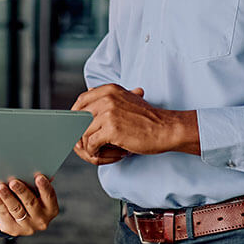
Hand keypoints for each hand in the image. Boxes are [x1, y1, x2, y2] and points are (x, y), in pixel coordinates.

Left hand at [0, 173, 59, 236]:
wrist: (13, 218)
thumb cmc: (27, 199)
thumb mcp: (35, 193)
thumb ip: (37, 184)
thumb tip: (38, 167)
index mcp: (51, 209)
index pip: (50, 196)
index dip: (44, 186)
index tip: (39, 177)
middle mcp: (42, 220)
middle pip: (31, 203)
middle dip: (22, 191)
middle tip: (13, 182)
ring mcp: (27, 227)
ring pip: (16, 209)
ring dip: (8, 197)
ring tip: (1, 187)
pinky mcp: (13, 229)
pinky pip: (5, 214)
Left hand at [71, 85, 198, 164]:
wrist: (166, 129)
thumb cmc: (148, 118)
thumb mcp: (128, 99)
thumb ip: (108, 97)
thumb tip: (89, 91)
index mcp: (109, 90)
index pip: (81, 101)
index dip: (76, 115)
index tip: (79, 127)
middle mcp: (107, 98)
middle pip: (78, 118)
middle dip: (79, 134)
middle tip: (88, 144)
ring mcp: (108, 113)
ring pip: (83, 133)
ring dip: (89, 146)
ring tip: (101, 151)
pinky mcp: (111, 129)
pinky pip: (91, 144)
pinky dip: (95, 152)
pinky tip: (107, 154)